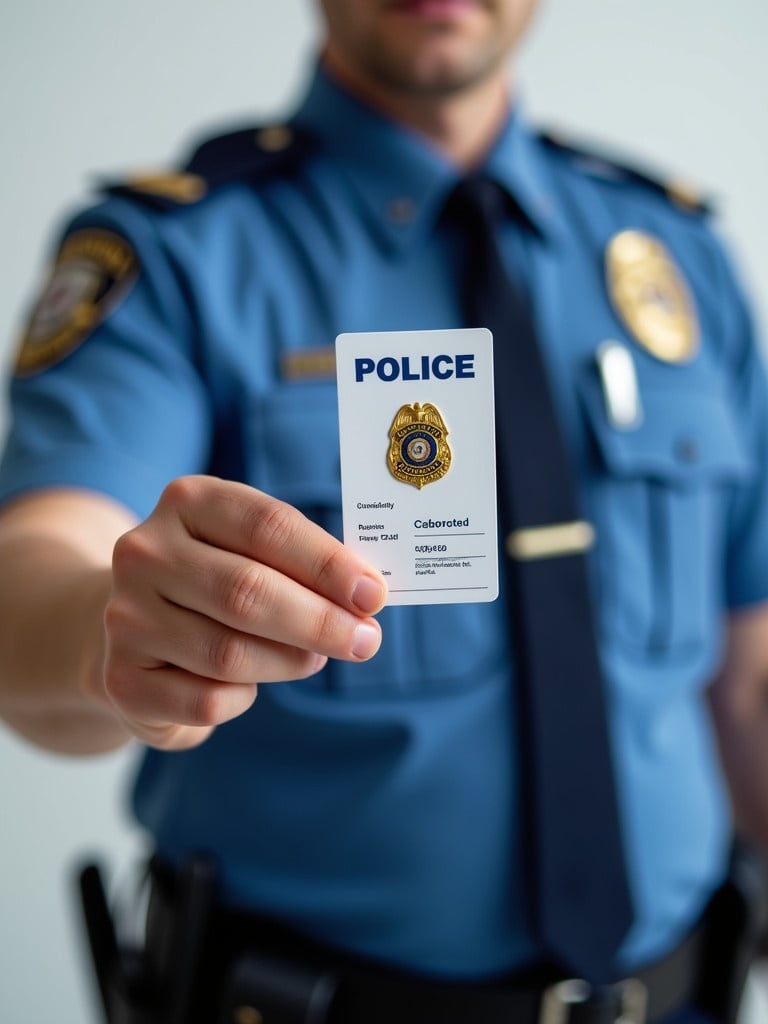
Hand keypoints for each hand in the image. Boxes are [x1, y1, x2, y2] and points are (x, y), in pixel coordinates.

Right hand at [103, 476, 386, 749]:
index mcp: (187, 501)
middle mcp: (145, 552)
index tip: (373, 596)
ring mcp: (125, 616)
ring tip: (312, 658)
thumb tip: (366, 597)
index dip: (327, 564)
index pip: (268, 526)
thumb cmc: (219, 579)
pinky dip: (245, 698)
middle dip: (319, 622)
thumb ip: (303, 563)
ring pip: (229, 653)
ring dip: (289, 662)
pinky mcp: (121, 678)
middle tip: (365, 641)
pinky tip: (250, 684)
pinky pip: (207, 700)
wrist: (134, 624)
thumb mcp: (254, 550)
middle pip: (247, 591)